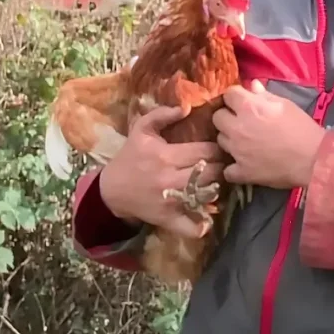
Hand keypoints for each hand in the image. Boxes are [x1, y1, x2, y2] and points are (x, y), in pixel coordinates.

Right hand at [99, 104, 224, 238]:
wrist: (111, 189)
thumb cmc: (130, 157)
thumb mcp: (141, 130)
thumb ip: (162, 115)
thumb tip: (186, 107)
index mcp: (166, 155)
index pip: (205, 151)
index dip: (217, 148)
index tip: (219, 147)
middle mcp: (170, 178)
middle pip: (211, 172)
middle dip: (220, 167)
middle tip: (221, 165)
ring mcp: (171, 201)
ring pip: (207, 194)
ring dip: (216, 188)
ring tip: (215, 182)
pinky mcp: (168, 219)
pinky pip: (191, 227)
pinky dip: (202, 225)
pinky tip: (208, 217)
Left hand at [213, 80, 325, 188]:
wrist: (313, 158)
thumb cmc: (302, 127)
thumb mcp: (285, 105)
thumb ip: (265, 95)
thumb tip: (252, 86)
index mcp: (248, 107)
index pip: (228, 94)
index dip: (235, 97)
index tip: (242, 101)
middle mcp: (237, 127)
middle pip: (217, 117)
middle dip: (227, 117)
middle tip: (241, 121)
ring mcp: (237, 151)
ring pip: (220, 141)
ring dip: (229, 139)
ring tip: (243, 143)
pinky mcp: (242, 171)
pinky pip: (227, 170)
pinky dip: (233, 168)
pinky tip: (243, 165)